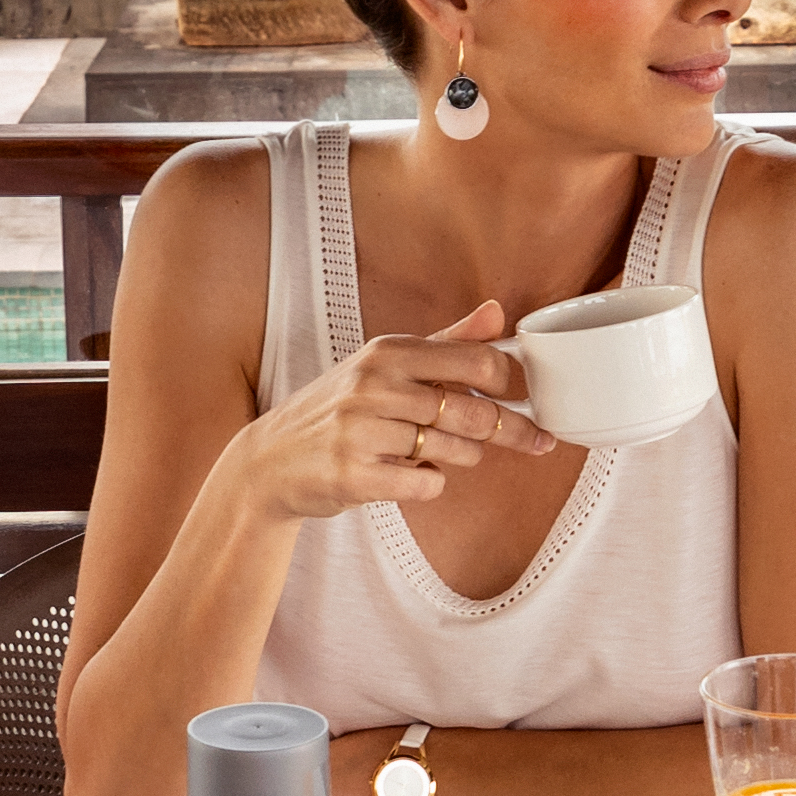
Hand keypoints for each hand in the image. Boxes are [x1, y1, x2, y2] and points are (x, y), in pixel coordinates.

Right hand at [246, 298, 558, 525]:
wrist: (270, 462)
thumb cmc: (338, 411)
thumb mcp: (384, 366)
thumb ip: (447, 342)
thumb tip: (497, 312)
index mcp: (387, 352)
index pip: (477, 360)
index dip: (511, 382)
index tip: (521, 396)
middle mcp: (374, 385)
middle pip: (475, 411)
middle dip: (506, 430)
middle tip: (525, 438)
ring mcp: (361, 430)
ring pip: (456, 450)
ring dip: (461, 457)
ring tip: (433, 449)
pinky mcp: (355, 475)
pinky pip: (428, 483)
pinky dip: (429, 481)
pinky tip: (405, 471)